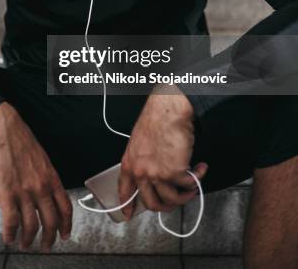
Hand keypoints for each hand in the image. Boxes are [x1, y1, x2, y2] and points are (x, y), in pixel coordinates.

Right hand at [0, 102, 72, 251]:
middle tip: (46, 246)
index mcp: (51, 176)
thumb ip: (43, 176)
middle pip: (51, 221)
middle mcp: (41, 186)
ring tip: (25, 244)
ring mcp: (25, 192)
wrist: (2, 130)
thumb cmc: (19, 139)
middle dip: (49, 238)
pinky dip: (11, 234)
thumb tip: (42, 190)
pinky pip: (12, 222)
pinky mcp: (7, 195)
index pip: (65, 206)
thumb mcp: (40, 158)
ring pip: (32, 226)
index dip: (66, 224)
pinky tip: (9, 238)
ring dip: (29, 239)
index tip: (65, 233)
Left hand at [118, 89, 207, 219]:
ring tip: (192, 185)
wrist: (168, 111)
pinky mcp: (174, 173)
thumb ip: (143, 159)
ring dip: (185, 195)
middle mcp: (141, 172)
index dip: (126, 205)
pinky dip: (198, 178)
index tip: (128, 214)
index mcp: (130, 162)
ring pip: (172, 200)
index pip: (124, 189)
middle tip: (175, 202)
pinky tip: (200, 168)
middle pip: (151, 203)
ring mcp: (157, 174)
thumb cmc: (156, 119)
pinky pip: (189, 185)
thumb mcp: (140, 141)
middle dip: (166, 207)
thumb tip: (154, 172)